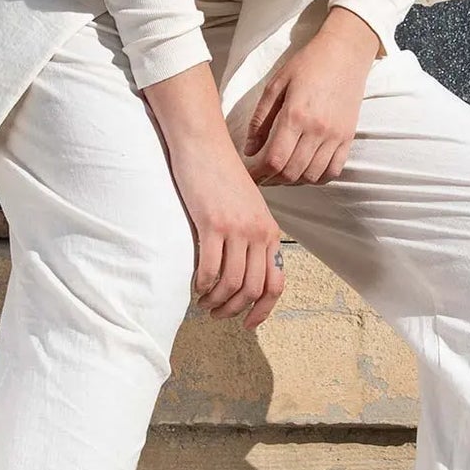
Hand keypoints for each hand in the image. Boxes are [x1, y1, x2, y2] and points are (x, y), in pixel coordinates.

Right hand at [140, 62, 286, 328]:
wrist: (204, 145)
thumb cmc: (222, 176)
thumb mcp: (248, 208)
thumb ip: (252, 236)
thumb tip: (246, 270)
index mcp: (270, 232)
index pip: (275, 283)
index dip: (263, 310)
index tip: (248, 324)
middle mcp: (258, 233)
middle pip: (252, 289)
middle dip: (234, 310)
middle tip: (217, 315)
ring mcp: (237, 230)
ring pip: (231, 284)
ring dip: (216, 302)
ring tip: (204, 304)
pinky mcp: (212, 225)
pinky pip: (210, 269)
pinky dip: (202, 285)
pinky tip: (195, 287)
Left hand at [240, 5, 381, 186]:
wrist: (345, 53)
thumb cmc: (307, 64)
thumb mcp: (276, 85)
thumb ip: (260, 119)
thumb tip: (249, 149)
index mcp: (295, 115)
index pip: (274, 160)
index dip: (259, 174)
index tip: (250, 176)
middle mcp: (317, 130)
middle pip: (292, 172)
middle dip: (272, 180)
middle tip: (262, 177)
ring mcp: (336, 136)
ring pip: (312, 176)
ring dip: (293, 181)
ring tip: (281, 175)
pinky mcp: (348, 137)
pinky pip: (334, 170)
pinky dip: (318, 178)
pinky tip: (305, 171)